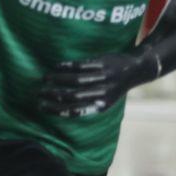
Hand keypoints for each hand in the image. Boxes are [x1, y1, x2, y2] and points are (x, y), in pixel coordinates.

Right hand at [38, 49, 160, 117]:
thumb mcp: (106, 99)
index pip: (76, 111)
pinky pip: (81, 66)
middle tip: (39, 92)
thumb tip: (62, 107)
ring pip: (76, 81)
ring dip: (57, 79)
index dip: (56, 110)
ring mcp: (103, 78)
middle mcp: (103, 93)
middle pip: (73, 97)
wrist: (136, 69)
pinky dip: (66, 66)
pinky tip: (56, 66)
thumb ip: (88, 103)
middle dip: (53, 95)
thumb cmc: (115, 86)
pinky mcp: (102, 64)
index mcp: (102, 106)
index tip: (41, 107)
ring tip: (45, 78)